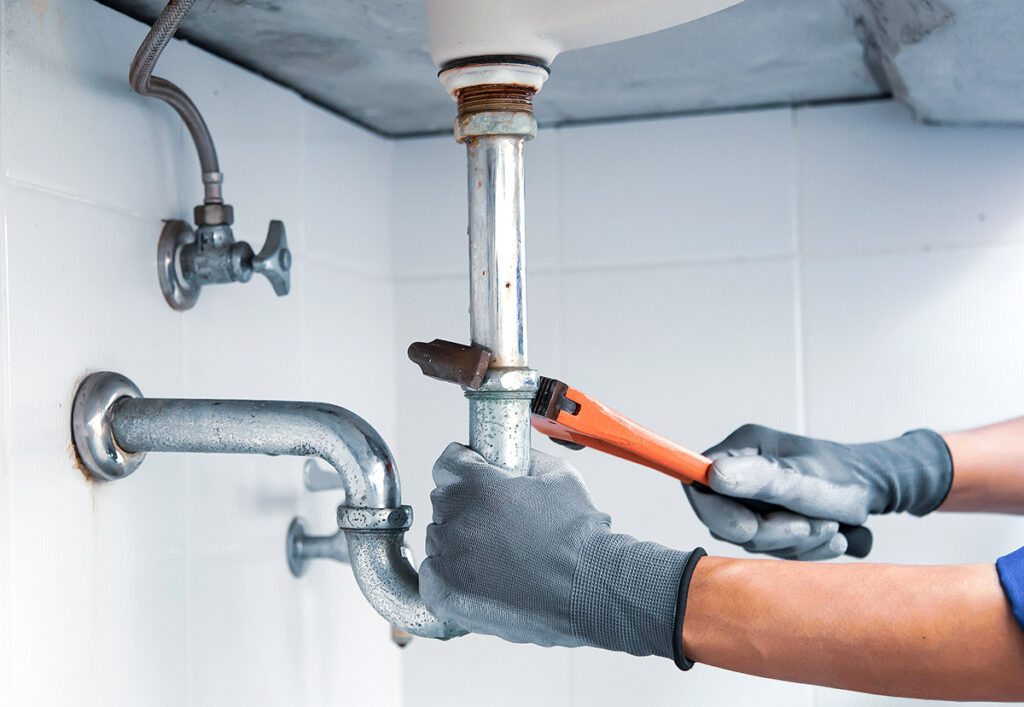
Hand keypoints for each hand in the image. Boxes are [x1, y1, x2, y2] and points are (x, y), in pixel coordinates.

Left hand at [420, 443, 700, 658]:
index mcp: (479, 486)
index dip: (464, 467)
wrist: (591, 588)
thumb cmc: (580, 537)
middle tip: (495, 521)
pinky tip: (479, 576)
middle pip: (443, 502)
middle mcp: (458, 521)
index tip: (473, 475)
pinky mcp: (449, 595)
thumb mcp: (559, 476)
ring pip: (437, 539)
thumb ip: (525, 459)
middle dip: (464, 506)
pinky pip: (432, 577)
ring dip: (457, 541)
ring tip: (494, 553)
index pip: (448, 464)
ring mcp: (450, 560)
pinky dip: (449, 576)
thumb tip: (513, 456)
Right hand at [684, 425, 952, 559]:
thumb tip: (713, 474)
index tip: (749, 528)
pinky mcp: (769, 523)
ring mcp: (753, 500)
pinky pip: (772, 549)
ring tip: (829, 526)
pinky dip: (802, 550)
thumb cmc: (847, 476)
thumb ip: (761, 477)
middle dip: (771, 532)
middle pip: (726, 520)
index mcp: (742, 450)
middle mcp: (742, 474)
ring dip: (794, 542)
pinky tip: (829, 537)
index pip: (700, 483)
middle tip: (811, 525)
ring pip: (752, 540)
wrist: (879, 489)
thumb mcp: (806, 478)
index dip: (716, 512)